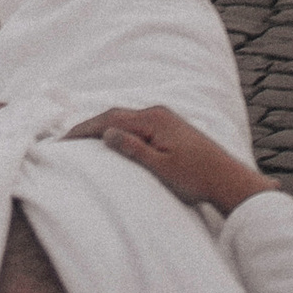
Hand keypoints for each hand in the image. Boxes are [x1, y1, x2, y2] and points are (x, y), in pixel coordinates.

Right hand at [66, 105, 272, 213]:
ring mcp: (166, 118)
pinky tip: (114, 141)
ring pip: (126, 119)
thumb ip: (133, 149)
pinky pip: (137, 124)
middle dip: (91, 126)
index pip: (110, 119)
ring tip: (85, 141)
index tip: (64, 140)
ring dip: (105, 127)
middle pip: (116, 115)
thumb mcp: (161, 168)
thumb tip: (106, 134)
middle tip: (68, 140)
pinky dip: (120, 130)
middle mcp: (158, 113)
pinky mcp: (171, 127)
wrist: (228, 179)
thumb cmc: (196, 178)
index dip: (85, 129)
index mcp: (153, 119)